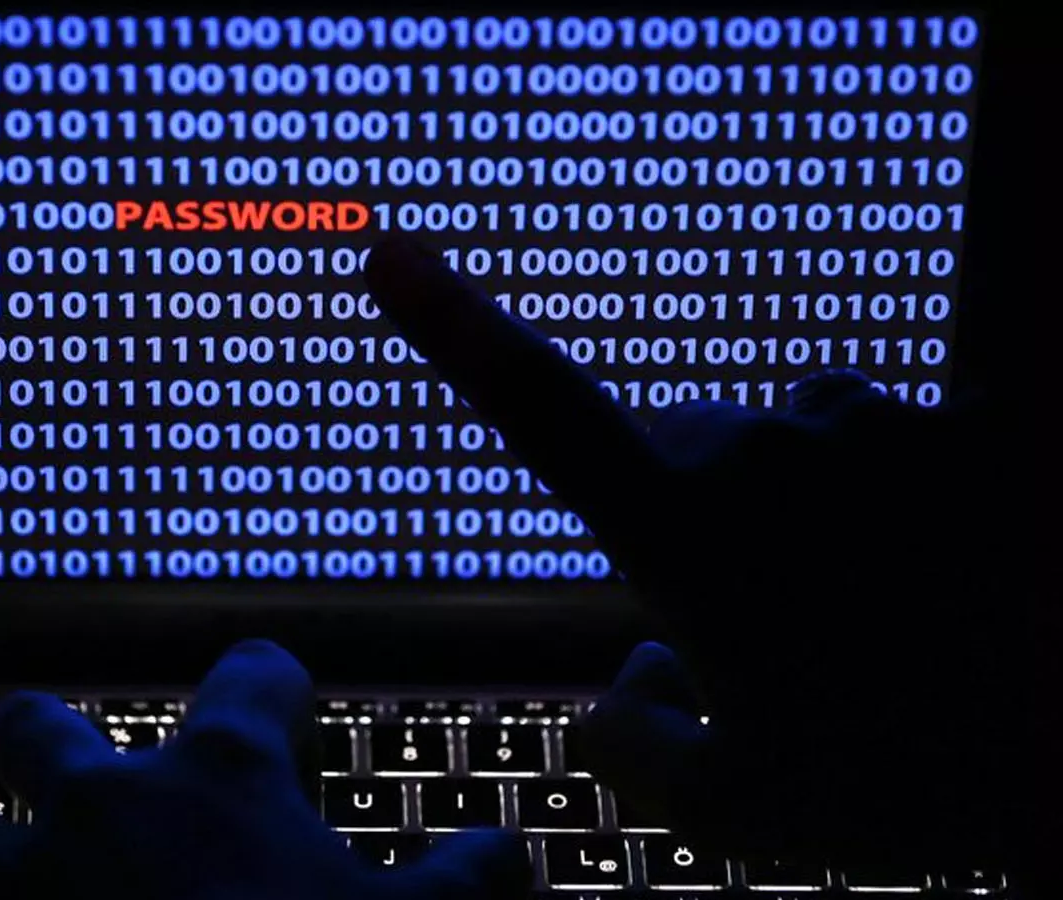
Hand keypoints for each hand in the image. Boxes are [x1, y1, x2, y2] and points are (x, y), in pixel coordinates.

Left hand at [0, 641, 531, 899]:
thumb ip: (466, 886)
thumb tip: (509, 852)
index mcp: (223, 781)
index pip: (253, 682)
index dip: (267, 677)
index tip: (274, 684)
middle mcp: (100, 805)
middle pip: (47, 727)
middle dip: (34, 726)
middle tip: (21, 727)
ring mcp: (8, 887)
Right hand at [362, 238, 1023, 874]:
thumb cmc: (912, 778)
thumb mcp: (737, 804)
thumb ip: (631, 745)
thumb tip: (630, 678)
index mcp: (682, 524)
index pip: (538, 407)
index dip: (455, 328)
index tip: (392, 249)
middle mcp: (763, 445)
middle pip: (677, 456)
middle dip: (692, 526)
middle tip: (769, 648)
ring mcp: (867, 426)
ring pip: (784, 452)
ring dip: (793, 515)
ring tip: (870, 627)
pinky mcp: (953, 425)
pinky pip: (881, 453)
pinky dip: (885, 512)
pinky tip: (934, 592)